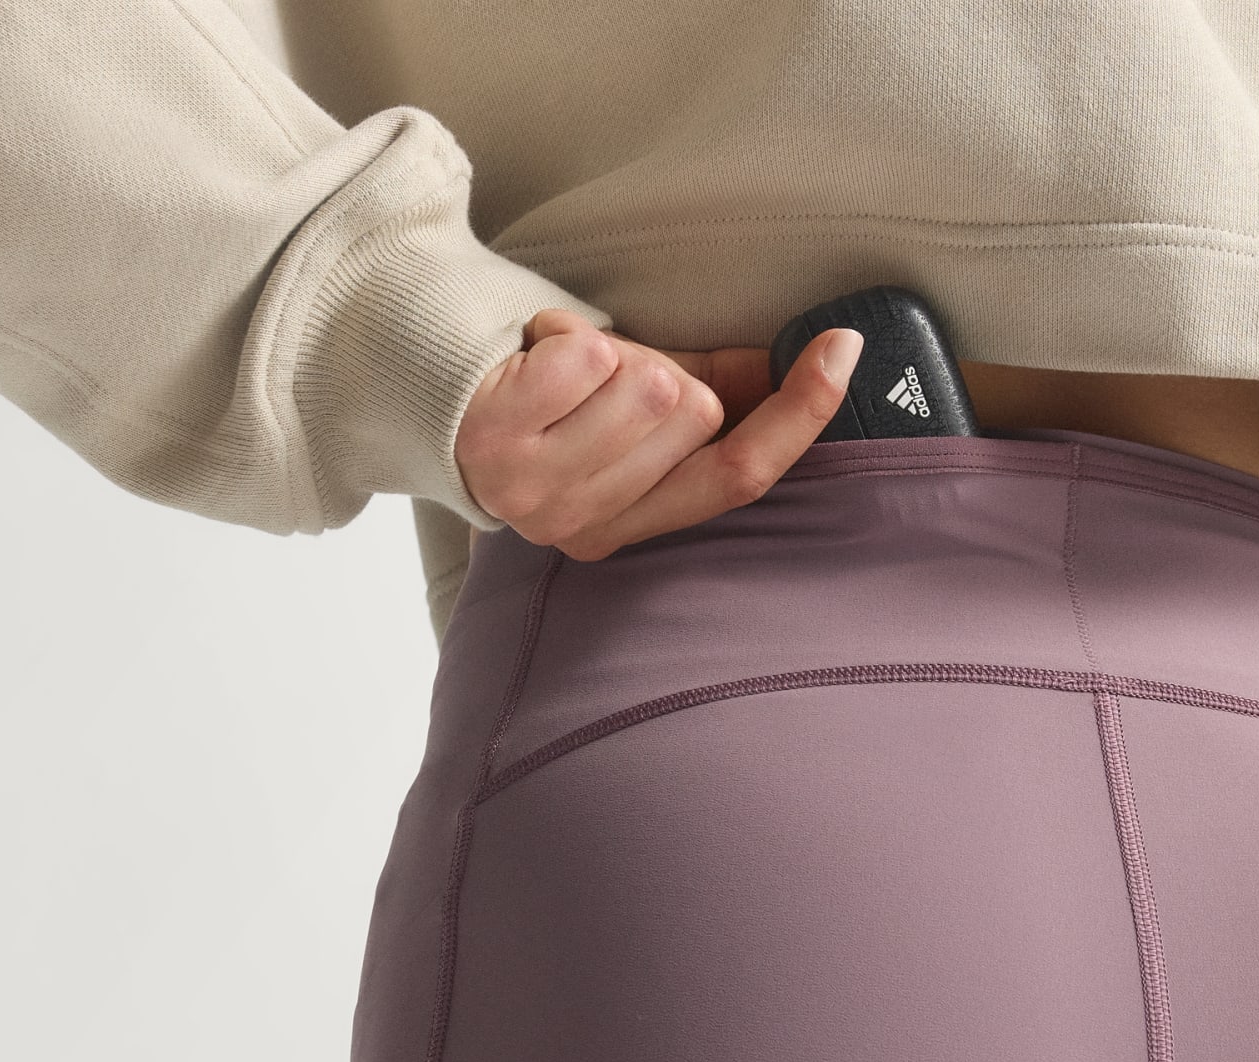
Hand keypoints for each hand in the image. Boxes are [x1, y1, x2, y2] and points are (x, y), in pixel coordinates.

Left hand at [455, 308, 862, 560]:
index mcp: (621, 529)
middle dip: (658, 367)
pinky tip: (527, 357)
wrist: (417, 382)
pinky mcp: (499, 444)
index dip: (798, 415)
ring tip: (559, 371)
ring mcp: (538, 494)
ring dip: (609, 350)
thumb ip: (715, 397)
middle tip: (596, 375)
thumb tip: (810, 366)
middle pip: (695, 414)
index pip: (737, 477)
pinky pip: (588, 358)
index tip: (841, 351)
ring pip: (649, 384)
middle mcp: (582, 528)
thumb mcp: (627, 410)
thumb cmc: (534, 396)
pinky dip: (562, 333)